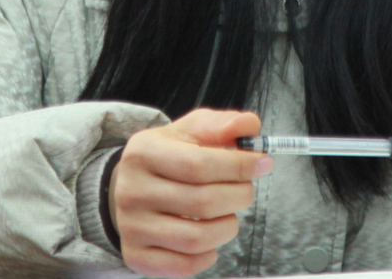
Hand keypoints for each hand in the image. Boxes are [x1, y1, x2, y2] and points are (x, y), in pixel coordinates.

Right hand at [110, 109, 270, 277]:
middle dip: (238, 196)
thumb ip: (222, 125)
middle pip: (202, 202)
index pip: (198, 164)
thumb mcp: (189, 132)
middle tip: (246, 190)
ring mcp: (131, 227)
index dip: (238, 166)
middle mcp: (132, 190)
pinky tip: (211, 238)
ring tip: (229, 214)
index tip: (262, 164)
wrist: (130, 188)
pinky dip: (208, 255)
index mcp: (144, 153)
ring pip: (196, 238)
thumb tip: (250, 126)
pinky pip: (184, 266)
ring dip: (227, 227)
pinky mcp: (136, 256)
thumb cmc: (168, 158)